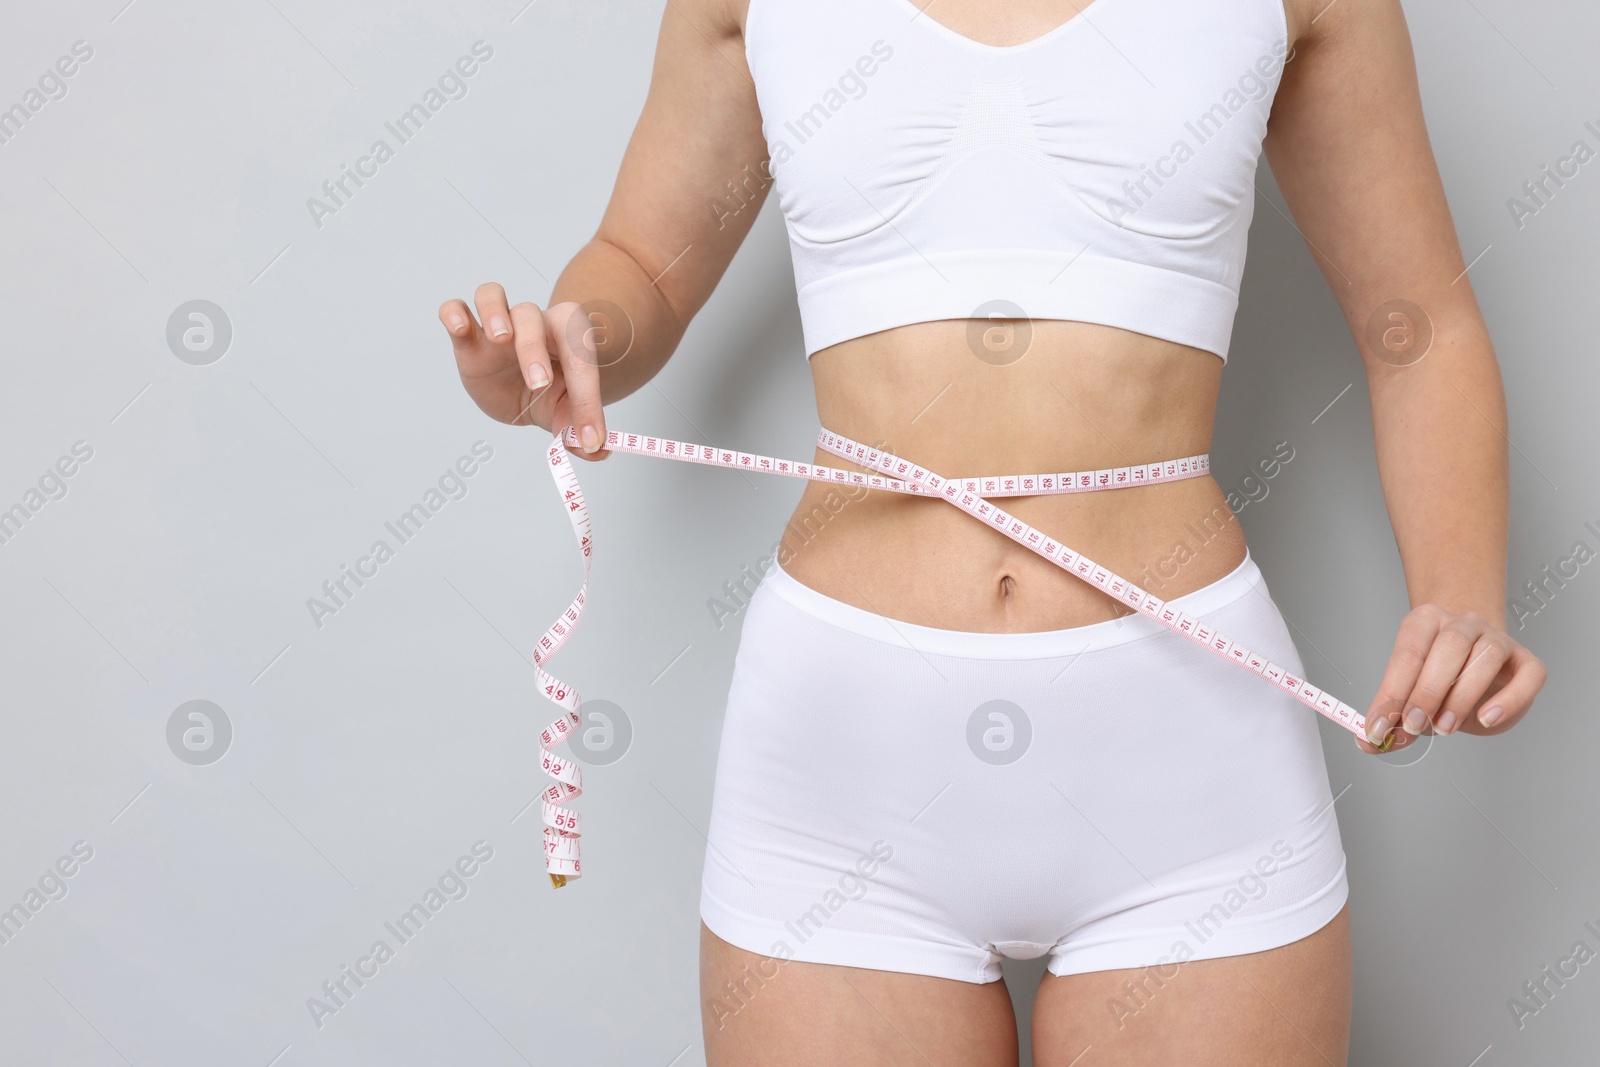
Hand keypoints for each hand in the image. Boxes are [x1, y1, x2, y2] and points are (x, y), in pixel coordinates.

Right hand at [439, 283, 609, 458]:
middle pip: (532, 316)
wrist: (526, 389)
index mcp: (567, 335)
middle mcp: (533, 322)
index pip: (580, 357)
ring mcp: (498, 326)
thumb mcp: (566, 414)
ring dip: (495, 313)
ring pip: (492, 295)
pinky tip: (460, 329)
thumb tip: (598, 450)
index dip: (588, 398)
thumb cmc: (551, 392)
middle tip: (538, 383)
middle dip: (534, 348)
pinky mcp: (468, 339)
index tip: (590, 435)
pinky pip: (455, 308)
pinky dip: (454, 314)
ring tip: (499, 338)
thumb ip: (580, 430)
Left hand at [1357, 604, 1545, 751]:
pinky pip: (1528, 675)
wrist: (1476, 664)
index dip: (1392, 692)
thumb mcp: (1411, 696)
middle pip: (1449, 647)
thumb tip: (1369, 742)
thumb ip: (1393, 719)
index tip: (1379, 727)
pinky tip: (1486, 719)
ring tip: (1444, 727)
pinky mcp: (1527, 661)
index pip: (1408, 653)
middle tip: (1415, 725)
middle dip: (1428, 691)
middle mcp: (1463, 623)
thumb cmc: (1440, 678)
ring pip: (1485, 656)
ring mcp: (1498, 638)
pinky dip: (1509, 700)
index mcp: (1425, 623)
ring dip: (1462, 696)